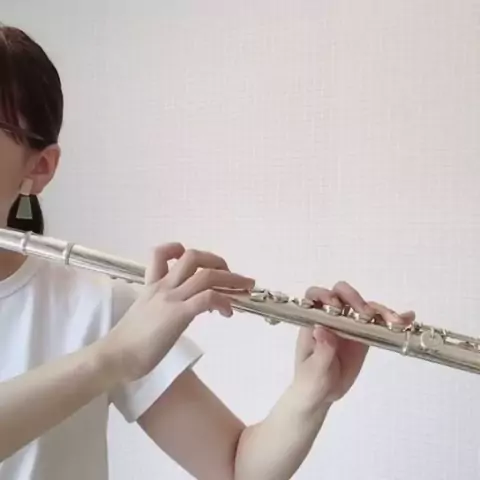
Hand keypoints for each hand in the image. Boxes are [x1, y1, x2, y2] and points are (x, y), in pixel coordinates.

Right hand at [100, 243, 254, 382]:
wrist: (114, 358)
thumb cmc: (125, 344)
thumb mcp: (142, 317)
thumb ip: (158, 309)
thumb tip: (174, 316)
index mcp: (151, 286)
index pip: (160, 253)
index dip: (179, 249)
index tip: (197, 262)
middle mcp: (162, 286)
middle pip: (192, 256)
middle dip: (217, 261)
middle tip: (232, 275)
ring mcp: (171, 298)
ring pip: (206, 275)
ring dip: (231, 279)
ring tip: (245, 289)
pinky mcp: (178, 314)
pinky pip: (208, 297)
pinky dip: (224, 301)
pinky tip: (227, 312)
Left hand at [291, 281, 414, 411]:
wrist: (323, 393)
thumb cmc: (311, 381)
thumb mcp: (314, 371)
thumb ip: (321, 351)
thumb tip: (322, 329)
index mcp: (314, 321)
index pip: (316, 296)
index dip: (326, 295)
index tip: (336, 307)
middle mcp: (331, 318)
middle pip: (343, 295)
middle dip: (356, 299)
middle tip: (367, 315)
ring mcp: (349, 325)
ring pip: (365, 307)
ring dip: (380, 310)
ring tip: (395, 322)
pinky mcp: (364, 335)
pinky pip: (379, 323)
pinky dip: (393, 319)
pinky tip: (407, 319)